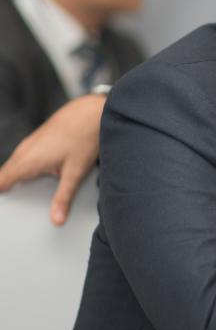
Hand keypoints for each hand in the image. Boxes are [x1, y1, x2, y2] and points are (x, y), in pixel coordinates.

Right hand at [0, 94, 104, 224]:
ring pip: (15, 164)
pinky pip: (24, 156)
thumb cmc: (85, 136)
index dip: (0, 193)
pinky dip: (24, 167)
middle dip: (6, 188)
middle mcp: (24, 150)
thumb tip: (57, 219)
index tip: (3, 205)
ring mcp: (30, 142)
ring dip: (14, 177)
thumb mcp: (75, 172)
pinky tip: (35, 173)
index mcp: (27, 161)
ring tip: (17, 190)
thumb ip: (64, 197)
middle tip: (10, 198)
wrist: (93, 110)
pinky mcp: (39, 137)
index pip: (0, 181)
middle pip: (5, 174)